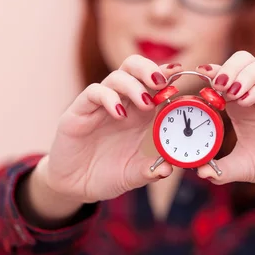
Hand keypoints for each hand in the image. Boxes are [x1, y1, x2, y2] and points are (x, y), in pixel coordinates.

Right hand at [42, 55, 179, 203]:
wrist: (74, 186)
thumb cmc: (105, 175)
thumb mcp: (132, 175)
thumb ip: (150, 170)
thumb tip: (168, 168)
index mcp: (139, 113)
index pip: (153, 84)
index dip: (166, 75)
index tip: (181, 73)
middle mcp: (121, 103)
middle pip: (134, 68)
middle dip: (149, 69)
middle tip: (162, 83)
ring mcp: (100, 105)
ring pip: (117, 76)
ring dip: (133, 85)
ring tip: (145, 103)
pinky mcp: (79, 110)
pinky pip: (94, 92)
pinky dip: (108, 98)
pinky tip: (119, 114)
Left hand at [195, 51, 254, 205]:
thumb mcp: (244, 167)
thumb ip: (222, 169)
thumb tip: (201, 172)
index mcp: (243, 102)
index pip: (228, 74)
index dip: (214, 70)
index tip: (199, 74)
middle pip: (245, 60)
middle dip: (228, 67)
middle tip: (216, 84)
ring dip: (244, 74)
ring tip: (231, 92)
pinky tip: (246, 102)